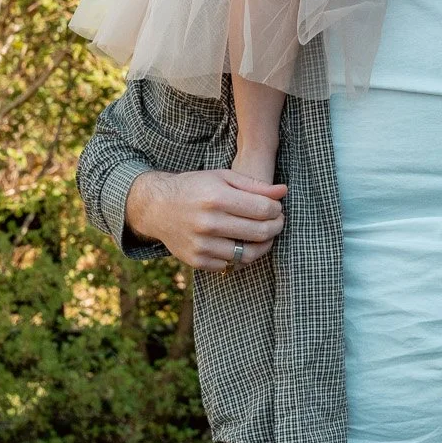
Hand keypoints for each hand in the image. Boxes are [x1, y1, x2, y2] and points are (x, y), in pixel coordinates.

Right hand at [123, 169, 287, 271]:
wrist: (158, 207)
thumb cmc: (195, 188)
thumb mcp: (223, 178)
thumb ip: (255, 185)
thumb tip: (284, 191)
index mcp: (216, 198)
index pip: (263, 210)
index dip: (276, 210)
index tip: (276, 208)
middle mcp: (208, 223)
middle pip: (260, 233)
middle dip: (276, 227)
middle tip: (277, 222)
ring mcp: (201, 245)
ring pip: (248, 254)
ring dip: (263, 245)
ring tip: (263, 235)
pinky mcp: (197, 260)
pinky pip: (230, 265)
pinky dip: (239, 256)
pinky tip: (239, 243)